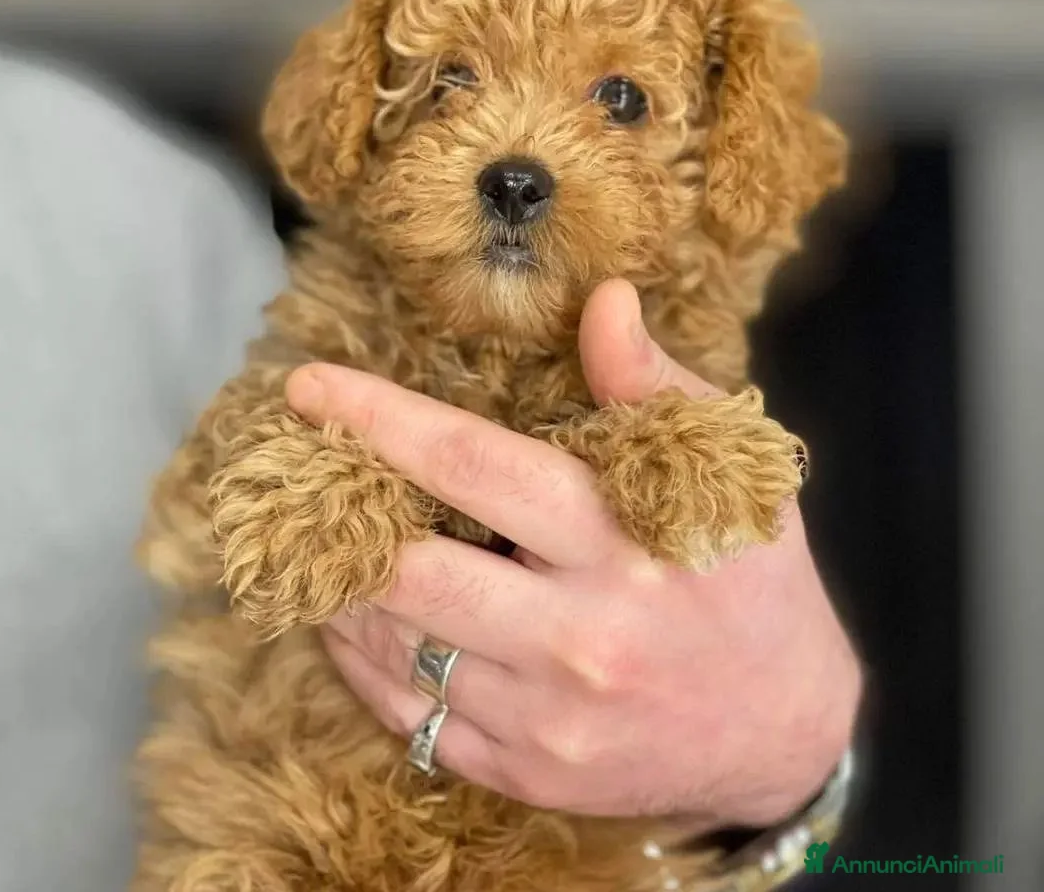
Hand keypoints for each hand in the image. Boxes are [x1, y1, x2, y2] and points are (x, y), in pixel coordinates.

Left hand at [285, 279, 861, 827]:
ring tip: (309, 539)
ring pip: (395, 646)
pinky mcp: (524, 772)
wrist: (782, 735)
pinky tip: (349, 619)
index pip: (475, 465)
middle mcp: (575, 638)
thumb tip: (606, 302)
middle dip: (332, 515)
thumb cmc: (754, 584)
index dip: (381, 419)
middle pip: (410, 570)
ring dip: (336, 586)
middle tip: (291, 473)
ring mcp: (545, 719)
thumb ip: (656, 387)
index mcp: (621, 546)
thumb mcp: (731, 476)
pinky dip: (363, 660)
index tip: (309, 386)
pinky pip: (410, 715)